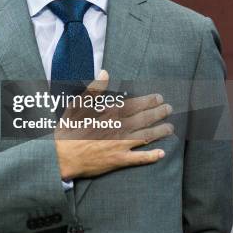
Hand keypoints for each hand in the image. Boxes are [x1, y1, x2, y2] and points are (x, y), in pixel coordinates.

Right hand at [54, 70, 173, 179]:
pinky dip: (151, 156)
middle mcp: (119, 128)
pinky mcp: (118, 160)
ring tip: (170, 128)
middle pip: (144, 119)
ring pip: (146, 137)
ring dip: (160, 132)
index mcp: (110, 114)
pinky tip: (162, 154)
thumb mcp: (77, 105)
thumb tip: (104, 72)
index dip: (149, 101)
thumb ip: (93, 88)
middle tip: (169, 109)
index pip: (135, 104)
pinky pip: (139, 159)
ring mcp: (120, 145)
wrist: (62, 156)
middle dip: (158, 113)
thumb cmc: (69, 130)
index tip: (159, 98)